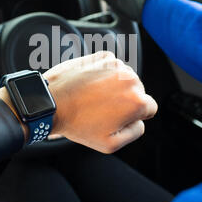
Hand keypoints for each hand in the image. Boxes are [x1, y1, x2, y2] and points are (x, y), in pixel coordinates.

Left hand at [43, 51, 157, 153]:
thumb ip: (134, 132)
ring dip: (114, 87)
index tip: (118, 118)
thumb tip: (140, 121)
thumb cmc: (78, 123)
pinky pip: (111, 67)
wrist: (52, 102)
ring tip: (93, 98)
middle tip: (102, 110)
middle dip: (124, 100)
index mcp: (136, 101)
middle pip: (137, 91)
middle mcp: (130, 79)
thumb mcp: (110, 144)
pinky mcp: (102, 57)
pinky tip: (89, 85)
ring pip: (124, 78)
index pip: (150, 108)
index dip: (134, 116)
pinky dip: (104, 74)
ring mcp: (116, 65)